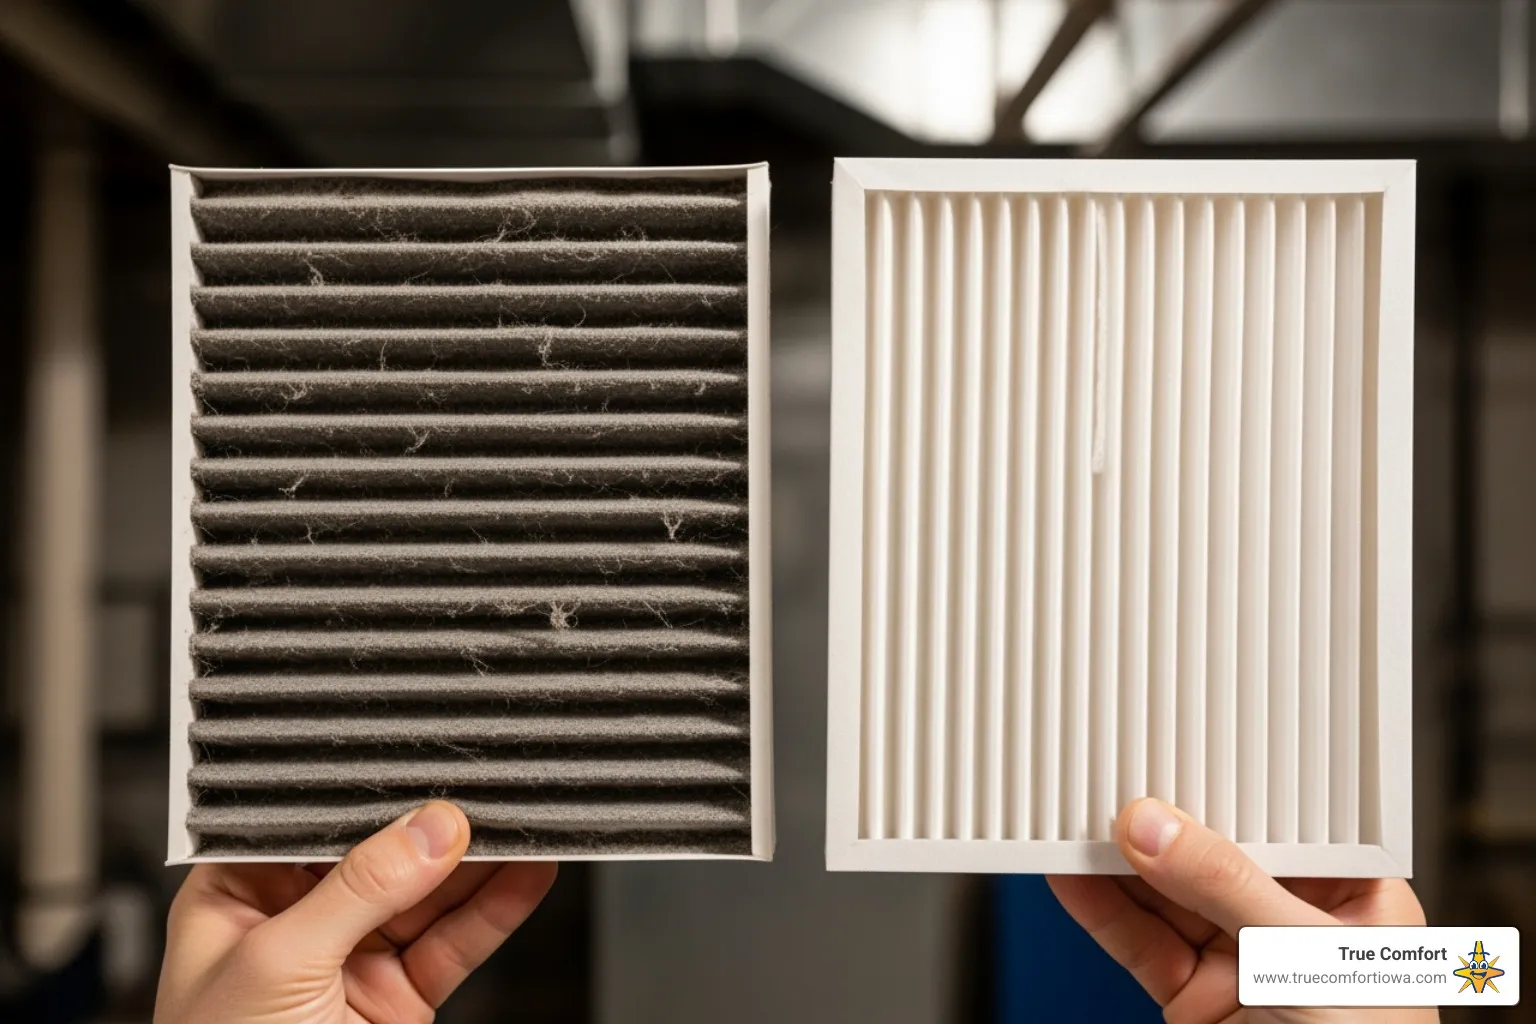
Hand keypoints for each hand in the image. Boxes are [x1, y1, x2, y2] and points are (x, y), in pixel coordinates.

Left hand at [155, 801, 555, 1023]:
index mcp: (238, 893)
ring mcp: (354, 957)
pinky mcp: (401, 995)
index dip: (370, 791)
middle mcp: (298, 918)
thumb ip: (358, 890)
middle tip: (492, 791)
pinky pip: (457, 940)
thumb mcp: (277, 964)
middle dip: (439, 823)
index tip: (426, 764)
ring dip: (481, 860)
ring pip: (431, 891)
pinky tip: (525, 874)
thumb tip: (429, 830)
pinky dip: (497, 909)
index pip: (313, 822)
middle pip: (384, 850)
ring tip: (525, 822)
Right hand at [1048, 799, 1436, 1022]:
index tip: (1170, 756)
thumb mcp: (1307, 955)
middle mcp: (1290, 922)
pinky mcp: (1193, 998)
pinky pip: (1138, 943)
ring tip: (1073, 825)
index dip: (1224, 786)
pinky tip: (1072, 878)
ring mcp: (1238, 961)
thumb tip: (1154, 829)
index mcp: (1351, 895)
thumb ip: (1226, 888)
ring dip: (1115, 862)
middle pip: (1209, 853)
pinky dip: (1101, 911)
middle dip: (1158, 823)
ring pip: (1164, 895)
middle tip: (1107, 786)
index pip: (1278, 821)